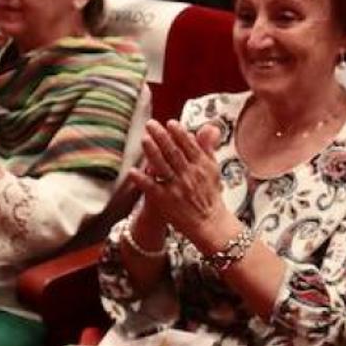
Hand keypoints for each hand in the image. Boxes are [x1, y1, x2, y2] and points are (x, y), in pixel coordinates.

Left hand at [123, 121, 230, 250]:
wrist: (210, 223)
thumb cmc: (211, 195)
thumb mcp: (213, 169)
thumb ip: (208, 147)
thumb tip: (210, 127)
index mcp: (201, 166)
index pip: (189, 145)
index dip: (179, 133)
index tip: (170, 123)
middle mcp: (189, 175)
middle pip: (173, 152)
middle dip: (162, 136)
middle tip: (151, 124)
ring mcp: (177, 188)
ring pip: (162, 166)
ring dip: (152, 152)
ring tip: (144, 139)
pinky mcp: (165, 201)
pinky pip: (151, 187)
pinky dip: (141, 179)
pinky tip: (132, 171)